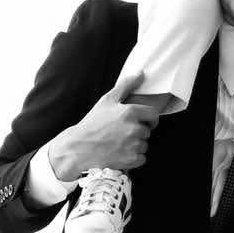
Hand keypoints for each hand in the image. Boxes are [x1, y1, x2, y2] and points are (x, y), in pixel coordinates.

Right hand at [50, 71, 164, 179]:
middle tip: (121, 134)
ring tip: (118, 144)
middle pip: (147, 132)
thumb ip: (126, 85)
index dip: (149, 119)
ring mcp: (133, 145)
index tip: (143, 122)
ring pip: (144, 145)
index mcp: (130, 112)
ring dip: (135, 146)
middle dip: (138, 133)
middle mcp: (134, 128)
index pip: (154, 115)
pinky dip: (133, 158)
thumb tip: (142, 73)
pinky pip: (141, 158)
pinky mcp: (132, 159)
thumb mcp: (107, 100)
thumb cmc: (92, 123)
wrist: (79, 147)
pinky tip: (120, 153)